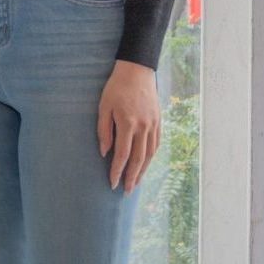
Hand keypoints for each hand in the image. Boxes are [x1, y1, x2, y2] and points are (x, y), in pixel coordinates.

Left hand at [98, 60, 161, 190]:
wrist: (137, 72)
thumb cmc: (115, 88)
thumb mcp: (103, 106)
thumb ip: (104, 130)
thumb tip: (105, 152)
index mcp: (128, 124)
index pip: (123, 155)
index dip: (117, 171)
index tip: (112, 183)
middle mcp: (143, 128)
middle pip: (139, 160)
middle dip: (132, 177)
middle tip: (126, 191)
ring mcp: (154, 126)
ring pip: (149, 155)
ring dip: (143, 171)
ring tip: (136, 183)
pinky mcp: (159, 123)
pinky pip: (156, 145)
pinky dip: (151, 158)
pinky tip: (145, 165)